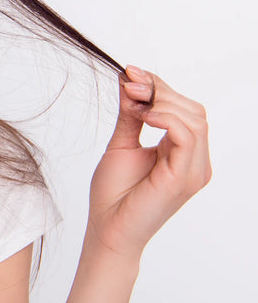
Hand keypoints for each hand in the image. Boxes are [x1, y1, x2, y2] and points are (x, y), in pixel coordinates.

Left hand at [86, 66, 210, 259]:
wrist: (107, 228)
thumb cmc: (113, 194)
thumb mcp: (122, 143)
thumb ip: (130, 114)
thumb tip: (130, 80)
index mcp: (182, 153)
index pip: (184, 108)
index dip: (159, 86)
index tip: (129, 73)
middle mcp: (195, 161)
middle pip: (193, 109)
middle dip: (160, 90)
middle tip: (129, 84)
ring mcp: (193, 170)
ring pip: (195, 119)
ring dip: (162, 102)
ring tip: (135, 104)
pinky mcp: (184, 178)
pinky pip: (187, 136)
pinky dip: (166, 119)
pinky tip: (144, 117)